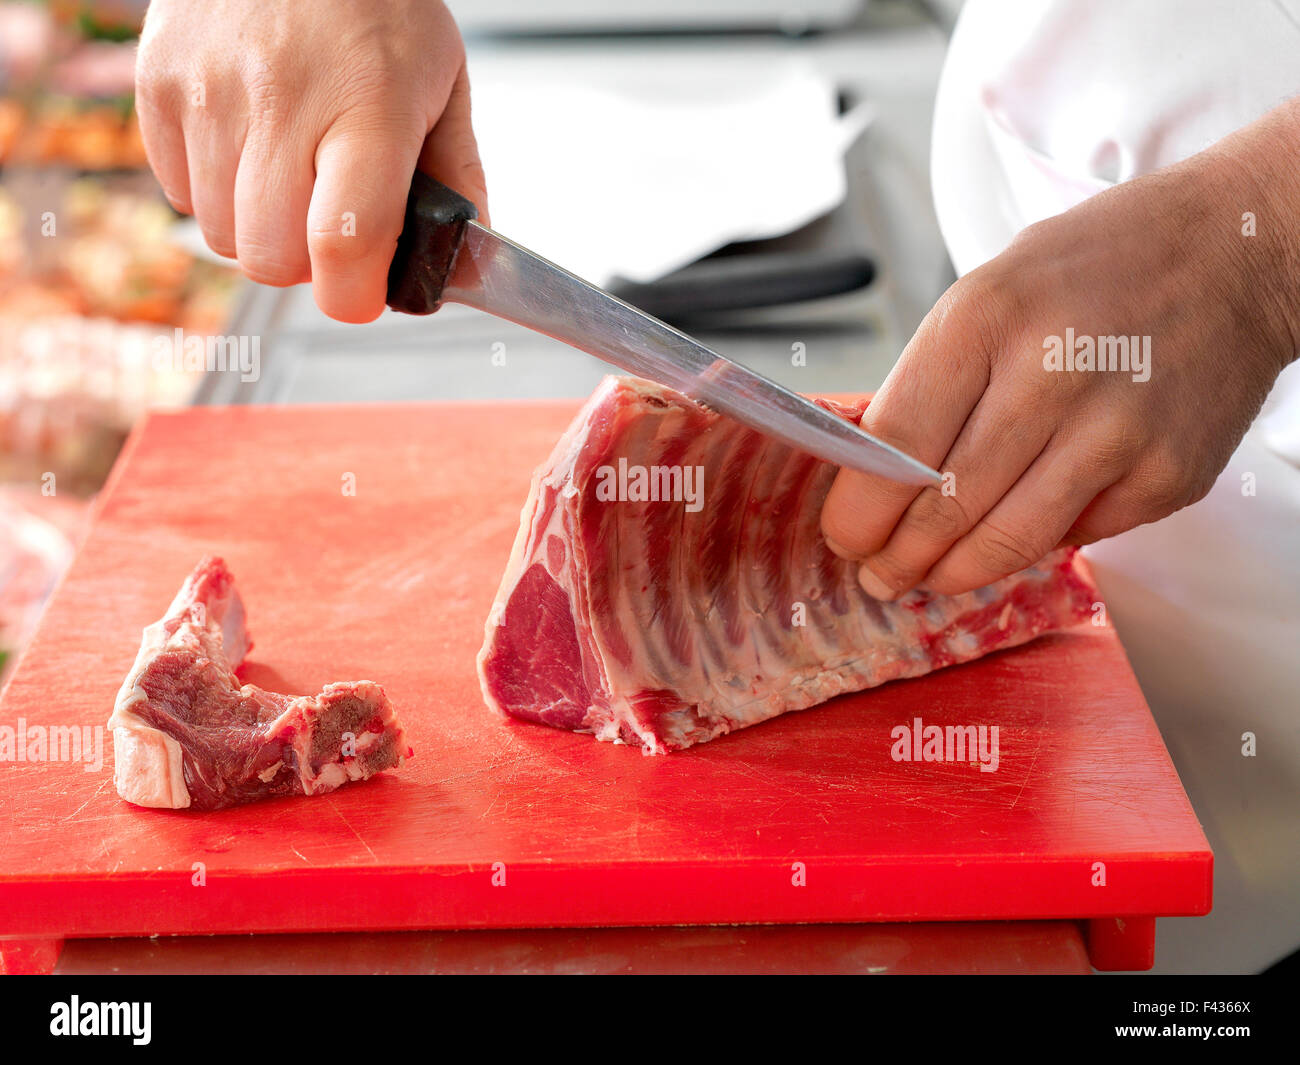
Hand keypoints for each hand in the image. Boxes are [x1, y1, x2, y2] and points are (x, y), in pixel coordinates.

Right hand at [135, 0, 486, 322]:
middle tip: (329, 226)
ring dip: (260, 230)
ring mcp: (209, 91)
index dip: (354, 294)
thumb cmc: (375, 4)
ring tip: (290, 174)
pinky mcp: (159, 83)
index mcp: (367, 106)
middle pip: (271, 259)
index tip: (365, 292)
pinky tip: (248, 146)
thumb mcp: (443, 81)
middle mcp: (281, 99)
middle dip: (306, 266)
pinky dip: (214, 192)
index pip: (345, 241)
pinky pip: (178, 194)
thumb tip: (460, 261)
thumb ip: (456, 177)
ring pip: (222, 237)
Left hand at [821, 100, 1299, 598]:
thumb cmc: (1092, 269)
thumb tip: (876, 477)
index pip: (897, 445)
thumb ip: (933, 380)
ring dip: (952, 574)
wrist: (1235, 250)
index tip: (844, 535)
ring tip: (926, 579)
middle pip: (945, 506)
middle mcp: (1051, 373)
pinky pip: (1076, 536)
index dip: (859, 510)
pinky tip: (1016, 530)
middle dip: (897, 557)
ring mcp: (1117, 431)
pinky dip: (1037, 541)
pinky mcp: (1167, 474)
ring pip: (1006, 541)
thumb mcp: (989, 291)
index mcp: (986, 317)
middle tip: (878, 574)